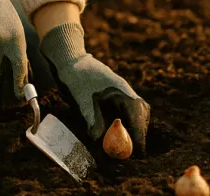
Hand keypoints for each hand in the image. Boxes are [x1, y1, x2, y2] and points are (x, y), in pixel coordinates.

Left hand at [39, 22, 149, 152]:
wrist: (68, 59)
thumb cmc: (74, 79)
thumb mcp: (82, 103)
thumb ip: (93, 122)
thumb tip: (100, 143)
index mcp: (121, 90)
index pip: (137, 115)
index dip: (139, 135)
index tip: (139, 151)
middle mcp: (124, 89)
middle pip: (141, 113)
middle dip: (139, 131)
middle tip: (134, 149)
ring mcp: (121, 89)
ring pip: (137, 109)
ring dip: (135, 125)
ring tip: (128, 141)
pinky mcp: (115, 91)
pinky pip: (128, 107)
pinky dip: (127, 119)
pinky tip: (118, 129)